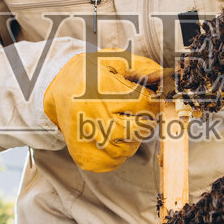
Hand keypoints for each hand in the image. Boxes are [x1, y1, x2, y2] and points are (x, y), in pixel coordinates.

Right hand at [42, 49, 162, 172]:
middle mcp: (93, 114)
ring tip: (119, 123)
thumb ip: (143, 67)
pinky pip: (114, 163)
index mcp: (102, 88)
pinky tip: (110, 136)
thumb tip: (164, 78)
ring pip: (129, 148)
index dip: (151, 103)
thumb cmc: (90, 75)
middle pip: (139, 129)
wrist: (59, 90)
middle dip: (143, 121)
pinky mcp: (84, 156)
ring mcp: (88, 138)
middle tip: (133, 113)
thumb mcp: (115, 60)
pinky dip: (118, 153)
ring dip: (131, 138)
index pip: (145, 104)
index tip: (145, 100)